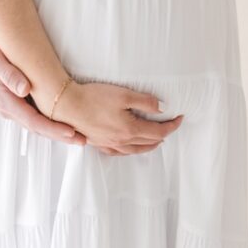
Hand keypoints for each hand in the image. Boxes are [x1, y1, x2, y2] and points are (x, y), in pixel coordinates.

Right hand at [0, 38, 85, 145]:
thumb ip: (9, 74)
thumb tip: (24, 90)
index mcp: (6, 102)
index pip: (34, 122)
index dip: (53, 128)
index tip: (72, 132)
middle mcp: (10, 110)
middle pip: (39, 128)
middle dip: (60, 135)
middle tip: (83, 140)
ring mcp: (14, 108)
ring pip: (38, 124)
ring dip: (58, 131)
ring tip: (79, 135)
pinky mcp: (18, 102)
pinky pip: (36, 116)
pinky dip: (51, 121)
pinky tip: (65, 121)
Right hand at [52, 80, 184, 155]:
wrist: (67, 106)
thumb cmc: (94, 97)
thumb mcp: (124, 94)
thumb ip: (145, 102)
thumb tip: (162, 108)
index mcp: (130, 130)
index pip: (158, 132)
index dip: (172, 126)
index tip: (180, 118)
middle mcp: (121, 142)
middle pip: (149, 143)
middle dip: (163, 135)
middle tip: (171, 126)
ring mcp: (109, 144)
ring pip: (135, 150)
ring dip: (149, 145)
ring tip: (156, 140)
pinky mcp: (98, 143)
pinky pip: (120, 152)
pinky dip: (131, 150)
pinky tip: (129, 146)